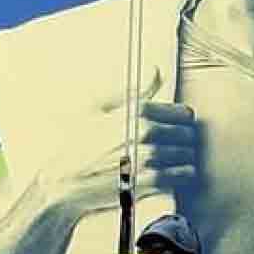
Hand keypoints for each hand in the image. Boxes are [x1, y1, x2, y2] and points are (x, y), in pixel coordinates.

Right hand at [29, 68, 197, 220]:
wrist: (64, 181)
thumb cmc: (77, 143)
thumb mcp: (97, 107)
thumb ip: (131, 90)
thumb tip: (155, 71)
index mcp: (136, 111)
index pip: (183, 113)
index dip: (181, 119)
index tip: (175, 124)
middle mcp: (146, 132)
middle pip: (188, 134)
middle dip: (183, 138)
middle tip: (172, 143)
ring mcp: (149, 158)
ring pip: (188, 154)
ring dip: (183, 156)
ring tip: (171, 159)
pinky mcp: (149, 182)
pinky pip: (183, 174)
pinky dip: (182, 173)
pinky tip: (170, 172)